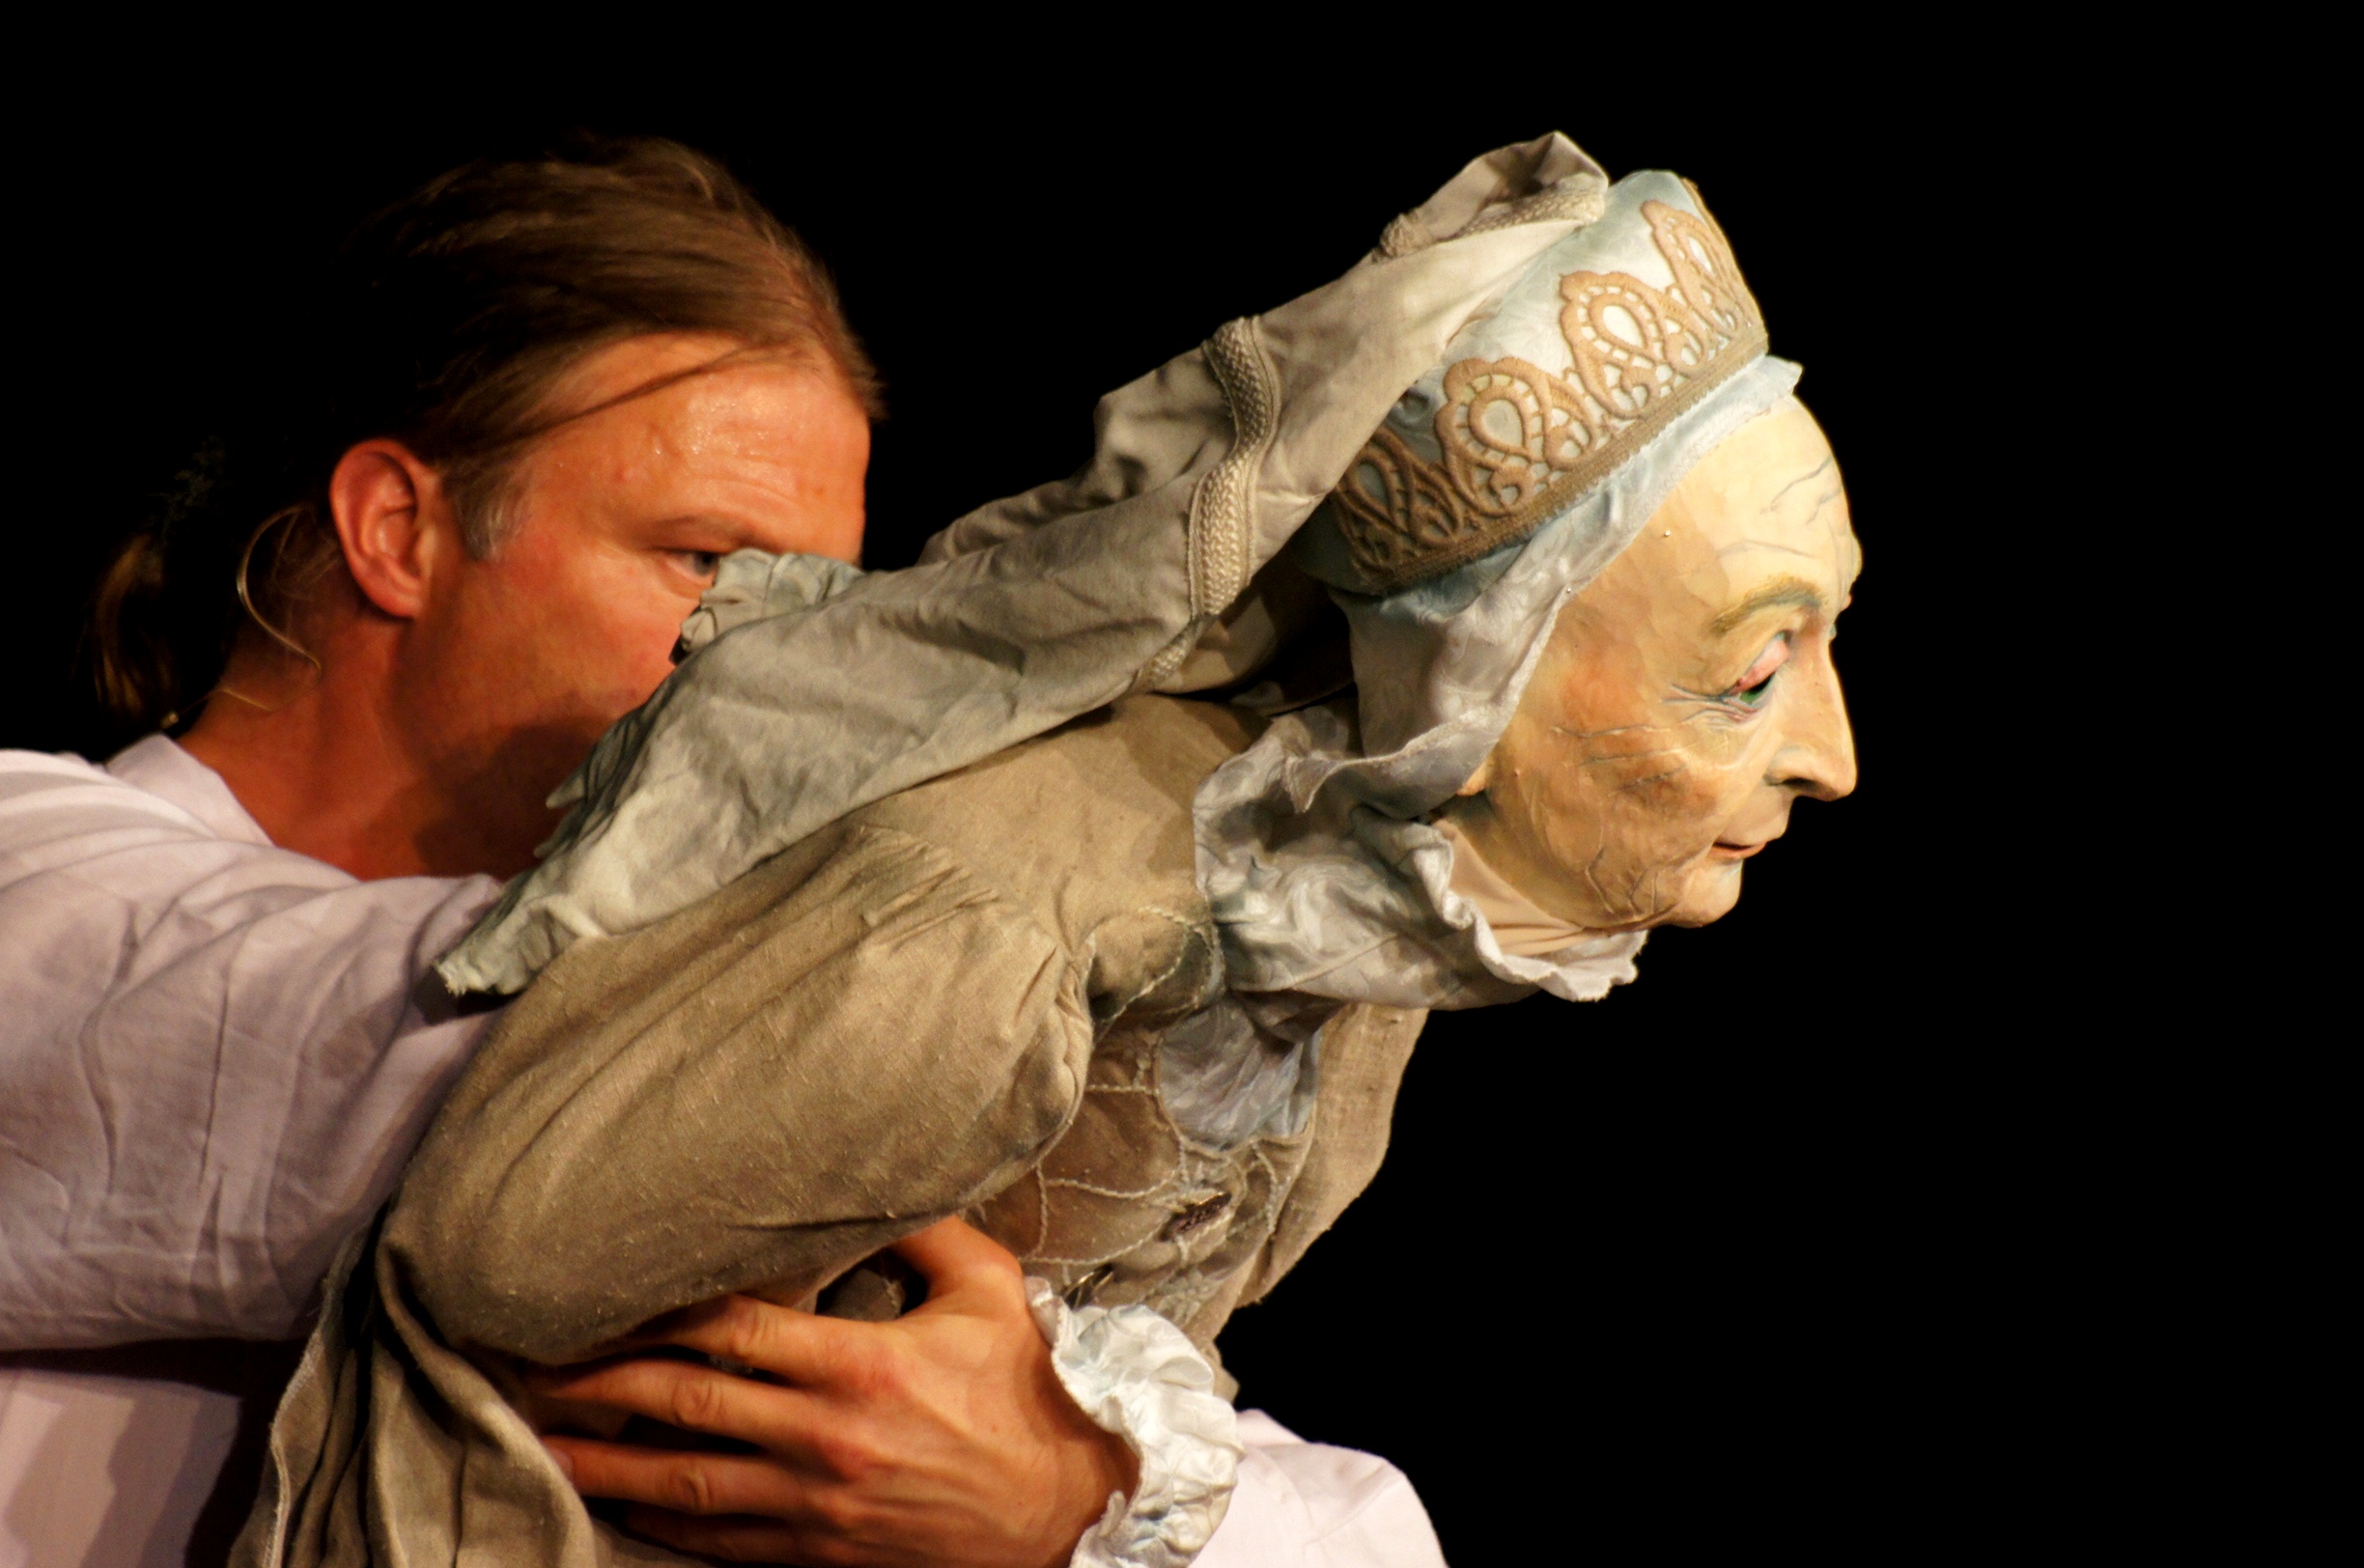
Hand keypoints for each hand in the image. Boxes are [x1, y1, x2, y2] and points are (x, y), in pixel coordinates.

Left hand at [536, 1218, 1137, 1566]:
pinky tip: (613, 1500)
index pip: (733, 1328)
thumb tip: (880, 1176)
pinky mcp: (815, 1554)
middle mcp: (823, 1437)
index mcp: (861, 1365)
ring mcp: (813, 1505)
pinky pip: (716, 1539)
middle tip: (530, 1361)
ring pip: (684, 1480)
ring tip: (538, 1438)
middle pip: (686, 1401)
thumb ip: (931, 1232)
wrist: (1060, 1517)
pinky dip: (657, 1519)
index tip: (601, 1289)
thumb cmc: (1026, 1399)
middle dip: (600, 1379)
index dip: (659, 1309)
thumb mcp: (994, 1294)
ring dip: (603, 1458)